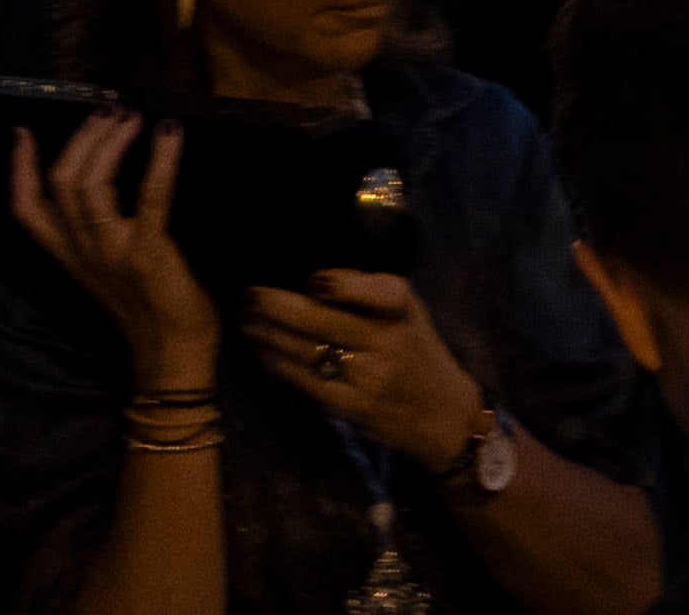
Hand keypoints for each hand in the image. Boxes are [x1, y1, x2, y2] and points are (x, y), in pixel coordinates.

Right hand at [10, 113, 222, 403]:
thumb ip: (101, 236)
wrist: (175, 359)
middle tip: (110, 111)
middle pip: (62, 183)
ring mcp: (113, 254)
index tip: (23, 131)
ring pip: (90, 185)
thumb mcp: (110, 272)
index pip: (27, 212)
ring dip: (111, 142)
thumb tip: (110, 184)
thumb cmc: (151, 311)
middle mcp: (84, 254)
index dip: (19, 170)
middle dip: (83, 138)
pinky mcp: (148, 255)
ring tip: (131, 117)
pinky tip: (169, 133)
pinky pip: (151, 197)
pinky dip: (162, 160)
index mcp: (71, 258)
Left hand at [234, 260, 487, 466]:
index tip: (311, 279)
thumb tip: (311, 273)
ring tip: (246, 318)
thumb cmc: (417, 351)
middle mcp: (387, 341)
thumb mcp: (409, 312)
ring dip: (269, 334)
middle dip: (279, 305)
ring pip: (308, 351)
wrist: (442, 415)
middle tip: (249, 294)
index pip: (379, 291)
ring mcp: (369, 377)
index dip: (344, 285)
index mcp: (402, 309)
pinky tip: (262, 350)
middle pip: (325, 321)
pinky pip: (307, 382)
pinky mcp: (353, 407)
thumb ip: (370, 291)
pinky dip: (279, 364)